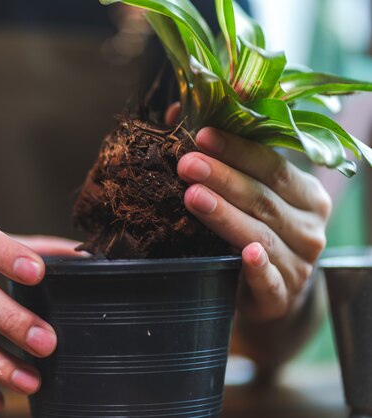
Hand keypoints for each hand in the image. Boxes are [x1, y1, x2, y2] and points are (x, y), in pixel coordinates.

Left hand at [167, 105, 330, 321]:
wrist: (269, 293)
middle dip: (223, 178)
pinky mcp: (282, 295)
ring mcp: (299, 263)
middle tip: (186, 164)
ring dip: (226, 215)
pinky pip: (270, 280)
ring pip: (261, 234)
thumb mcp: (248, 194)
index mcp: (305, 194)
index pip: (273, 165)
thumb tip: (178, 110)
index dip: (237, 149)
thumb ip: (223, 156)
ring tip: (192, 197)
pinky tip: (245, 254)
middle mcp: (309, 227)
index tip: (201, 135)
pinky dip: (259, 267)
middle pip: (264, 197)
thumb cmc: (255, 231)